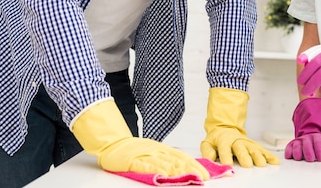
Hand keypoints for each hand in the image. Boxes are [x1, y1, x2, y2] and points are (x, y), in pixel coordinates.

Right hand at [72, 99, 207, 178]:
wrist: (113, 143)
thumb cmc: (134, 150)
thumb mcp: (153, 152)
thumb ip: (167, 159)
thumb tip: (183, 167)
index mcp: (162, 149)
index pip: (182, 157)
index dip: (195, 165)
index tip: (206, 173)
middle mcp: (157, 151)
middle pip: (177, 161)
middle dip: (192, 170)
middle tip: (204, 177)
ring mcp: (146, 155)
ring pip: (165, 164)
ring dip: (178, 172)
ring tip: (190, 177)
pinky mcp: (134, 160)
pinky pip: (146, 166)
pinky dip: (156, 171)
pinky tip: (163, 175)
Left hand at [200, 87, 279, 166]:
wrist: (226, 128)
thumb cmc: (217, 139)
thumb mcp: (208, 143)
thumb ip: (208, 151)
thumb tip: (210, 159)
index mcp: (224, 140)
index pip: (224, 148)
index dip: (226, 156)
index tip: (227, 165)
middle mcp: (237, 141)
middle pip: (241, 149)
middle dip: (244, 156)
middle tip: (247, 164)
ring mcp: (247, 143)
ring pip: (253, 149)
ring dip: (258, 156)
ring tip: (261, 164)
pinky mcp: (254, 145)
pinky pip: (263, 150)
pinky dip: (269, 156)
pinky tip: (274, 162)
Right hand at [285, 98, 320, 161]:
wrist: (312, 141)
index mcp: (317, 137)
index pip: (318, 141)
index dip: (319, 150)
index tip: (320, 159)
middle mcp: (307, 138)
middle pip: (306, 143)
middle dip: (308, 151)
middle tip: (310, 159)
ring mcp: (299, 141)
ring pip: (296, 145)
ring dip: (297, 151)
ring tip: (299, 158)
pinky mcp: (291, 145)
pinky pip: (288, 147)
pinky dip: (288, 152)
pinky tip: (290, 156)